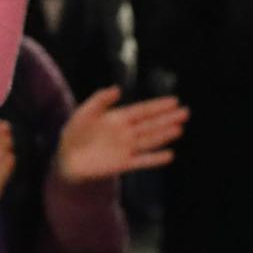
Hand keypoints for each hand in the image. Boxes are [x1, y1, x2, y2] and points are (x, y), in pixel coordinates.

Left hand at [56, 87, 187, 182]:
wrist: (66, 159)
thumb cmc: (74, 134)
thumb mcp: (84, 112)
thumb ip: (100, 100)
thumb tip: (117, 88)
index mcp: (117, 118)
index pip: (142, 111)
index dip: (158, 106)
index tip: (174, 100)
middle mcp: (125, 133)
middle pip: (150, 124)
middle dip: (168, 118)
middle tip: (186, 112)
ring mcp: (126, 149)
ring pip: (149, 140)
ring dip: (164, 135)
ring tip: (179, 129)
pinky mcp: (123, 164)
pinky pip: (142, 161)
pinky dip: (155, 159)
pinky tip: (169, 155)